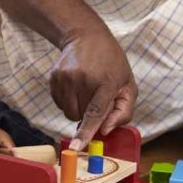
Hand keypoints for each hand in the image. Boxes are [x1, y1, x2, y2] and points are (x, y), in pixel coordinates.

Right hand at [50, 29, 136, 149]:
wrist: (86, 36)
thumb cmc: (112, 63)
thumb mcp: (128, 84)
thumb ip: (123, 111)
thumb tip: (105, 130)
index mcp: (106, 82)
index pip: (95, 112)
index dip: (86, 131)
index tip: (77, 146)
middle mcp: (83, 79)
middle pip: (80, 116)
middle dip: (88, 113)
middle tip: (96, 96)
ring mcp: (66, 77)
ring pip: (68, 112)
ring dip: (77, 108)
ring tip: (86, 89)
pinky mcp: (54, 77)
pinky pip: (59, 103)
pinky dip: (68, 100)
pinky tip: (75, 85)